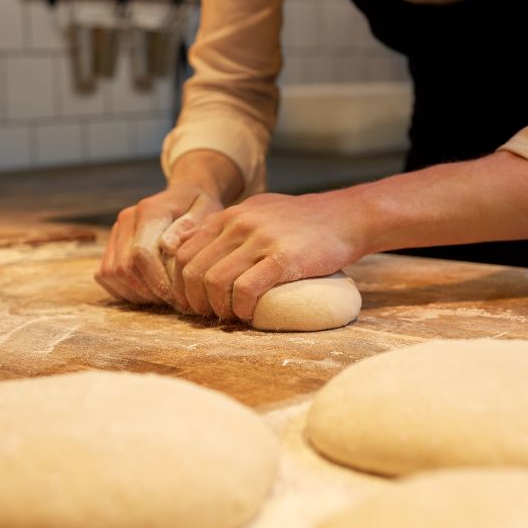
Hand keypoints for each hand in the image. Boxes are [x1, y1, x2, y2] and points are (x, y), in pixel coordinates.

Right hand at [95, 184, 224, 305]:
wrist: (185, 196)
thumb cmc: (200, 208)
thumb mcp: (206, 212)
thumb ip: (189, 228)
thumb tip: (167, 246)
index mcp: (150, 210)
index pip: (141, 253)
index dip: (156, 281)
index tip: (176, 296)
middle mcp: (127, 219)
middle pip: (124, 267)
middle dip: (147, 291)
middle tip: (172, 301)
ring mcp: (116, 231)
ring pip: (111, 273)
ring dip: (135, 292)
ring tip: (160, 297)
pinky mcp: (111, 243)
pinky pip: (105, 275)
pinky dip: (123, 289)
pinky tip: (147, 291)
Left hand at [170, 190, 370, 321]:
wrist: (346, 217)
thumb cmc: (302, 220)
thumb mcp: (258, 210)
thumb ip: (231, 226)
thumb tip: (204, 249)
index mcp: (229, 216)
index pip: (183, 252)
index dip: (180, 282)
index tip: (191, 300)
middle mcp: (239, 224)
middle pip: (193, 270)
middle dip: (193, 300)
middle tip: (206, 314)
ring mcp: (260, 240)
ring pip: (214, 281)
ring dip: (216, 307)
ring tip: (228, 317)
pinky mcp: (283, 258)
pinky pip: (245, 289)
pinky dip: (240, 308)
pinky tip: (248, 315)